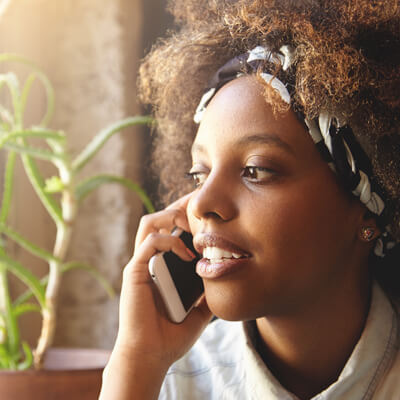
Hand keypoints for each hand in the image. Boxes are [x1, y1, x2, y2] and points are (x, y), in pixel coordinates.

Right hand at [114, 193, 211, 368]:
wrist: (151, 356)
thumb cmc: (170, 336)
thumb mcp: (198, 311)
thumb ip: (208, 294)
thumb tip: (226, 282)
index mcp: (161, 266)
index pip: (169, 229)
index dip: (186, 216)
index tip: (207, 215)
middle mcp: (149, 260)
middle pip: (159, 218)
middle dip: (180, 208)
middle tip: (202, 212)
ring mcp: (141, 264)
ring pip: (149, 223)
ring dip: (172, 217)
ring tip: (193, 227)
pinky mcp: (135, 271)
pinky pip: (150, 243)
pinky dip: (170, 242)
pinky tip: (188, 255)